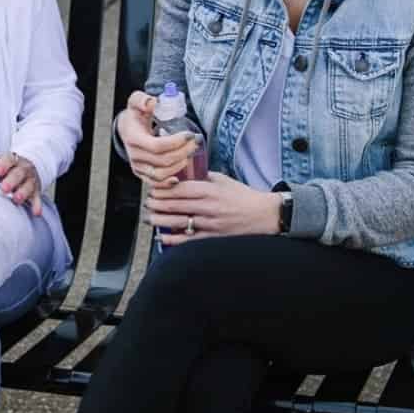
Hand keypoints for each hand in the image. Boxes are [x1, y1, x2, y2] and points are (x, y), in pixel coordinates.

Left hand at [0, 151, 42, 215]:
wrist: (26, 165)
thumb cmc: (3, 165)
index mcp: (11, 159)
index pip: (9, 159)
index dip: (4, 164)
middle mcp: (23, 169)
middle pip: (19, 174)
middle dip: (12, 181)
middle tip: (4, 188)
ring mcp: (30, 180)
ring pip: (29, 186)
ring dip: (23, 192)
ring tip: (17, 199)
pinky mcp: (35, 191)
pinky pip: (37, 198)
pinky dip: (36, 205)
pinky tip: (36, 212)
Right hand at [117, 90, 200, 186]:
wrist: (126, 129)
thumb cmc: (135, 115)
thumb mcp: (136, 102)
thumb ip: (142, 99)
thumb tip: (152, 102)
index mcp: (133, 138)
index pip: (156, 146)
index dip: (176, 142)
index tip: (190, 134)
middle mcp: (134, 156)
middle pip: (162, 160)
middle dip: (183, 152)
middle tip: (196, 142)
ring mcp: (138, 167)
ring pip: (161, 174)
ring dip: (179, 165)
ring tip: (190, 153)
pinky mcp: (142, 174)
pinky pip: (156, 183)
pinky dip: (168, 183)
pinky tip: (180, 177)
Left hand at [147, 172, 279, 246]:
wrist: (264, 215)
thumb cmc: (244, 197)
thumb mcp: (224, 180)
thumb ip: (204, 176)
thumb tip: (185, 172)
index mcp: (210, 190)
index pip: (180, 189)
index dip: (163, 189)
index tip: (154, 189)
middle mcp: (209, 207)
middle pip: (175, 205)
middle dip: (157, 203)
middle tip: (148, 202)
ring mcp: (210, 224)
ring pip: (179, 222)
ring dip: (161, 220)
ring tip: (150, 217)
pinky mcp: (214, 238)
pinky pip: (189, 240)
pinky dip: (174, 240)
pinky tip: (163, 237)